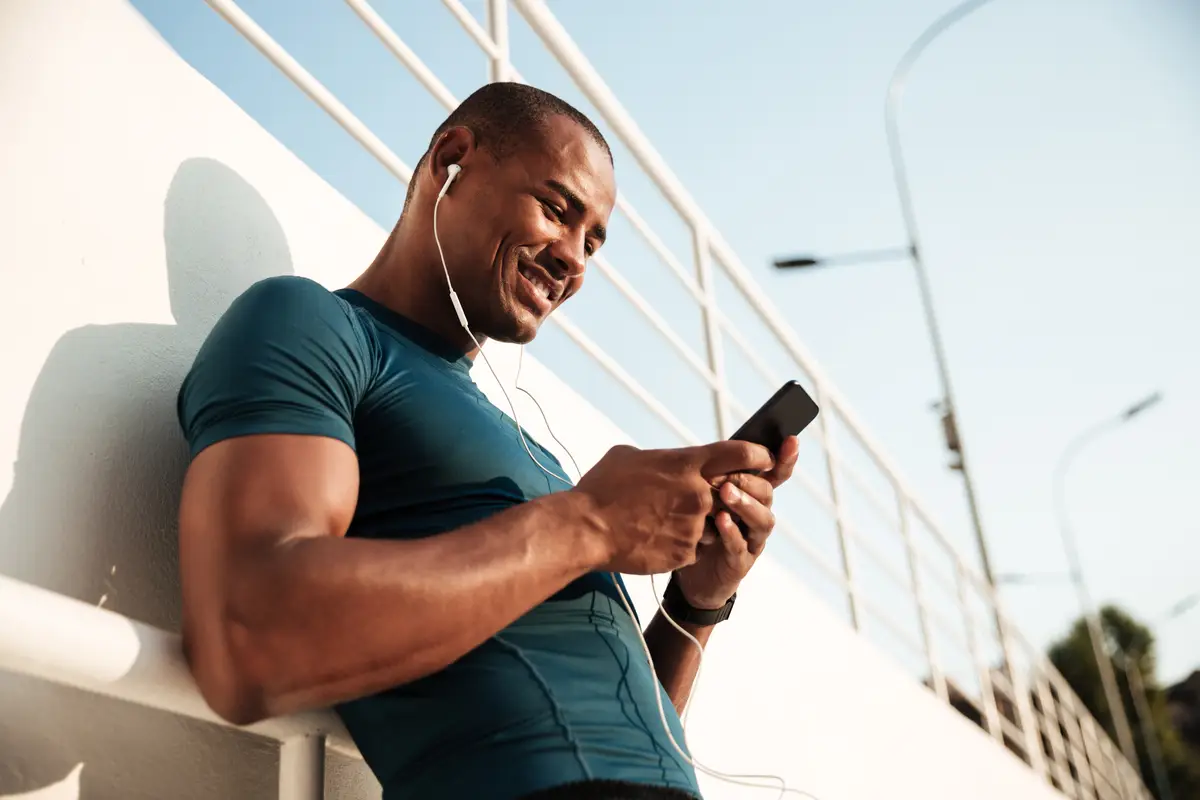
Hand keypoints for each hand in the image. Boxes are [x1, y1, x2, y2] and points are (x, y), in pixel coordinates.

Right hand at [571, 440, 774, 575]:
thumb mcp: (628, 456)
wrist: (586, 530)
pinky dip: (682, 545)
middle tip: (710, 497)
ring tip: (667, 522)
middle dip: (726, 496)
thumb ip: (659, 457)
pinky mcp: (686, 553)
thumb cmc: (601, 489)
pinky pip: (695, 548)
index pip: (740, 454)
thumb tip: (664, 460)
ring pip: (714, 525)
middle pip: (732, 494)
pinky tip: (657, 539)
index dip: (757, 456)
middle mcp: (698, 494)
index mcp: (687, 464)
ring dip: (700, 524)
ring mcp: (695, 526)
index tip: (764, 458)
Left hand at [674, 435, 799, 609]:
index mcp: (754, 496)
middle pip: (767, 494)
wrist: (690, 573)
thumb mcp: (706, 496)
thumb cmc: (701, 526)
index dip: (785, 458)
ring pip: (762, 520)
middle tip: (729, 472)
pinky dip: (732, 532)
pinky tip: (721, 520)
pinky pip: (740, 546)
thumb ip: (717, 474)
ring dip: (746, 504)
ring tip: (727, 492)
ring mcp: (753, 541)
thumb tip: (716, 446)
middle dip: (751, 481)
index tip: (791, 439)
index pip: (776, 474)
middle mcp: (758, 516)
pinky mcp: (740, 563)